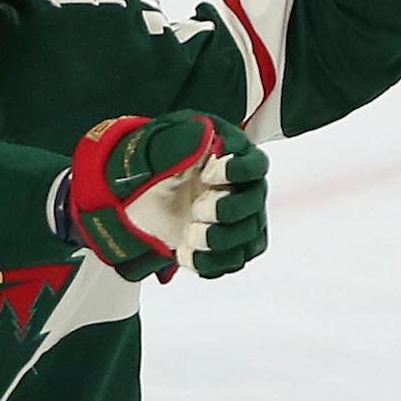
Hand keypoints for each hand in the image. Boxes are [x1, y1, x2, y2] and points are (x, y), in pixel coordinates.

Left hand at [67, 112, 268, 282]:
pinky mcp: (228, 248)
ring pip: (247, 241)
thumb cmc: (162, 164)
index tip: (207, 174)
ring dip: (216, 241)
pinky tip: (185, 251)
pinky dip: (207, 262)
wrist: (145, 196)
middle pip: (254, 207)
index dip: (236, 172)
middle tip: (197, 208)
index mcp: (235, 160)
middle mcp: (245, 192)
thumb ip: (184, 141)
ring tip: (188, 234)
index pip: (256, 166)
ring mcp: (239, 222)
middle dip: (224, 211)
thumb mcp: (165, 145)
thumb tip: (204, 138)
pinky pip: (231, 262)